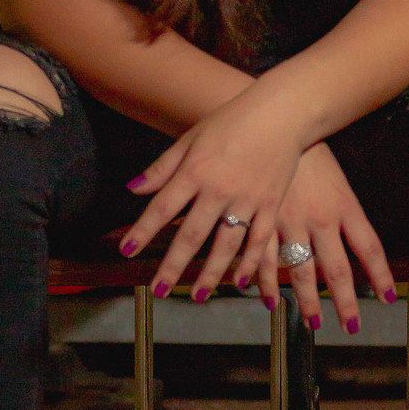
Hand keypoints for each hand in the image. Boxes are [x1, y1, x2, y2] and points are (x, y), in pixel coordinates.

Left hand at [118, 96, 395, 325]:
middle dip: (174, 265)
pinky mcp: (271, 205)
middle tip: (159, 291)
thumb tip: (133, 189)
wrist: (281, 113)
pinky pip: (260, 241)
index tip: (127, 252)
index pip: (162, 208)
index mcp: (195, 171)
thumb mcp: (191, 138)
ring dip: (211, 273)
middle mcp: (219, 189)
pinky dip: (250, 263)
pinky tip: (240, 282)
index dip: (143, 231)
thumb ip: (163, 167)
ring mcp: (248, 199)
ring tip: (198, 296)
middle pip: (192, 234)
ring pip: (227, 245)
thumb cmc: (231, 121)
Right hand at [252, 142, 396, 330]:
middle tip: (351, 325)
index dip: (380, 275)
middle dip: (345, 302)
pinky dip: (266, 284)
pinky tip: (269, 300)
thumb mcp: (337, 179)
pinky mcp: (262, 221)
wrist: (273, 126)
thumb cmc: (309, 150)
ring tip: (314, 323)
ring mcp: (290, 223)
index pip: (369, 247)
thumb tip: (354, 239)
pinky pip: (264, 261)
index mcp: (344, 206)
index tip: (388, 297)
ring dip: (308, 301)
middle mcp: (320, 219)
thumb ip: (345, 211)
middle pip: (336, 270)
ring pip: (300, 272)